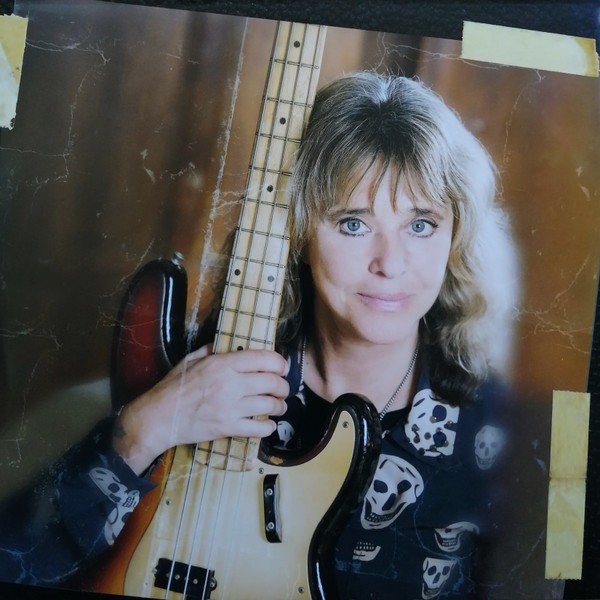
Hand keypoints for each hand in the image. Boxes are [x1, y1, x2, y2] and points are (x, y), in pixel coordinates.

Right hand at [112, 344, 288, 473]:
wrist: (158, 417)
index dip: (280, 363)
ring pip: (270, 405)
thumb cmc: (173, 387)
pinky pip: (259, 429)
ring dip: (280, 406)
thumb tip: (228, 344)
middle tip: (283, 389)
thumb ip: (211, 349)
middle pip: (273, 382)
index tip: (283, 368)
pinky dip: (269, 427)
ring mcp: (230, 407)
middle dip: (283, 386)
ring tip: (279, 406)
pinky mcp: (228, 427)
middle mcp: (230, 384)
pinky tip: (268, 425)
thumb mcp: (191, 360)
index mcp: (222, 364)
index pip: (264, 359)